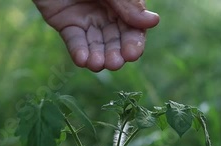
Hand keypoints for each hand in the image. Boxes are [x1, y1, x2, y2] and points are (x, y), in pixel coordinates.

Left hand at [33, 0, 158, 71]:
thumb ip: (127, 6)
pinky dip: (79, 52)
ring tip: (97, 64)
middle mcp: (107, 13)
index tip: (132, 54)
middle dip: (115, 53)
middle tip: (114, 63)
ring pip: (96, 44)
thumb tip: (154, 21)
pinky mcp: (66, 24)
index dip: (133, 42)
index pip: (133, 28)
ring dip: (98, 57)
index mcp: (122, 4)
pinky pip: (75, 42)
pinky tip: (83, 60)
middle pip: (115, 40)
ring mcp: (87, 19)